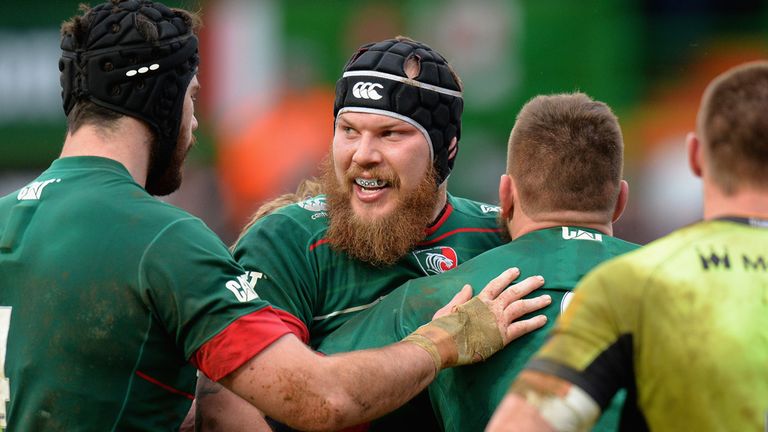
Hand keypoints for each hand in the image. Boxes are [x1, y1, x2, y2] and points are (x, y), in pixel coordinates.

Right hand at [403, 268, 548, 369]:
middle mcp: (491, 307)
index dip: (507, 276)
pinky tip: (544, 319)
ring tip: (548, 298)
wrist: (443, 343)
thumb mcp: (449, 308)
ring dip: (536, 302)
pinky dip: (534, 323)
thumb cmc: (442, 328)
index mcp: (478, 300)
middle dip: (529, 285)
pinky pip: (523, 327)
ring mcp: (498, 321)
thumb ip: (461, 297)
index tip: (517, 270)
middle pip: (514, 292)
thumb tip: (468, 287)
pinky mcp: (503, 336)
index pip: (496, 284)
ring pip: (521, 307)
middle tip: (541, 279)